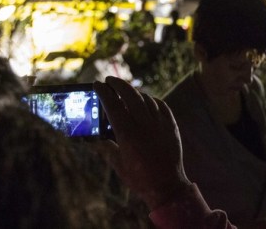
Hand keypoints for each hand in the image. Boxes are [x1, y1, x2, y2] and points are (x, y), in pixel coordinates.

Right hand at [93, 76, 191, 209]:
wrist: (167, 186)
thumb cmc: (140, 178)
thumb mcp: (118, 164)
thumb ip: (105, 147)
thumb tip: (93, 138)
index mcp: (128, 134)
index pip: (113, 105)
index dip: (104, 93)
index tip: (97, 84)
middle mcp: (144, 124)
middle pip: (130, 95)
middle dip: (118, 85)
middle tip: (110, 81)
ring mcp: (160, 123)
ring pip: (146, 98)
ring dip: (134, 92)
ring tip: (126, 91)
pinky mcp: (172, 125)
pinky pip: (161, 105)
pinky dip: (152, 100)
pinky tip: (147, 100)